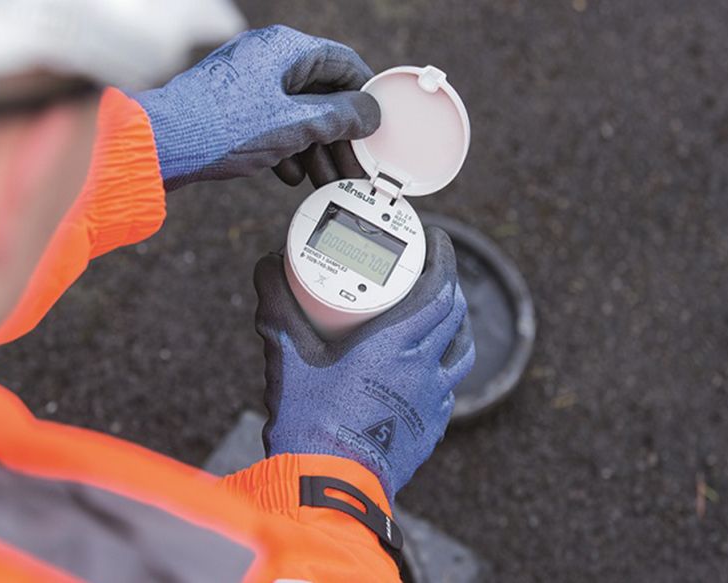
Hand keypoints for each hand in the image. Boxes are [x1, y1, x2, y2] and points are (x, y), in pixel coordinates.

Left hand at [133, 25, 379, 190]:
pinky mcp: (232, 106)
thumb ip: (339, 118)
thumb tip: (370, 114)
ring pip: (297, 112)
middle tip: (354, 166)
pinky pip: (272, 123)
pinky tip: (290, 173)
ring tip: (326, 178)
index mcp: (285, 49)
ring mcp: (248, 82)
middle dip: (339, 135)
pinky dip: (287, 147)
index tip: (377, 126)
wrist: (160, 145)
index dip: (364, 97)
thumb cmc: (222, 127)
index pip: (343, 64)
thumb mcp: (294, 125)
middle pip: (320, 93)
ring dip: (315, 147)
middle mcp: (267, 59)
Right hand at [253, 227, 474, 501]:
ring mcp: (432, 401)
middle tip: (428, 272)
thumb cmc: (310, 422)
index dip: (442, 259)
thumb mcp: (288, 357)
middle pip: (454, 314)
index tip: (436, 240)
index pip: (439, 289)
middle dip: (448, 285)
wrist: (328, 488)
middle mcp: (423, 369)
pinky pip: (449, 387)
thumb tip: (267, 268)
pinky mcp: (430, 428)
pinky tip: (426, 369)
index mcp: (396, 345)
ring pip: (461, 350)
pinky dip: (445, 366)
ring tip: (438, 315)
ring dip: (455, 325)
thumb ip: (277, 307)